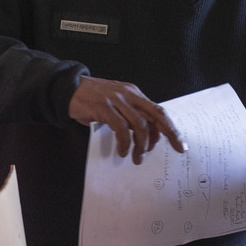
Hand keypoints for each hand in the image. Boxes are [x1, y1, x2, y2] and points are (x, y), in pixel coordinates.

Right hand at [68, 77, 184, 163]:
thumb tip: (141, 136)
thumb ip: (127, 115)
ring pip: (140, 125)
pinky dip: (124, 142)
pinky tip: (121, 151)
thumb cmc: (89, 98)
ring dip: (141, 145)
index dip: (170, 128)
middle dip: (169, 134)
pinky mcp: (104, 107)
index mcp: (133, 93)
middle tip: (175, 149)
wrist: (67, 88)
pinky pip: (120, 128)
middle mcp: (128, 95)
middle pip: (156, 115)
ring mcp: (116, 100)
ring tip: (137, 157)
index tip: (179, 143)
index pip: (158, 111)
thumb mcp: (114, 103)